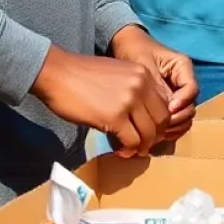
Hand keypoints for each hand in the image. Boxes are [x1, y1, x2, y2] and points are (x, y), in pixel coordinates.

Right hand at [31, 46, 170, 155]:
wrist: (58, 73)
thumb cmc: (83, 75)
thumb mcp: (120, 75)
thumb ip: (135, 89)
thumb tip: (141, 115)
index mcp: (145, 74)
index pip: (165, 104)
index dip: (159, 122)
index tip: (149, 131)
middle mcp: (142, 85)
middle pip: (162, 119)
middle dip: (155, 136)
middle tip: (143, 145)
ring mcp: (130, 101)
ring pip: (149, 132)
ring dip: (142, 146)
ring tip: (131, 150)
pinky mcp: (115, 117)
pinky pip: (132, 140)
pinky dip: (128, 149)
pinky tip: (120, 151)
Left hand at [109, 27, 197, 140]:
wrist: (126, 48)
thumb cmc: (135, 52)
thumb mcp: (144, 65)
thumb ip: (156, 85)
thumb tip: (166, 109)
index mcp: (183, 68)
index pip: (192, 89)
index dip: (183, 101)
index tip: (169, 108)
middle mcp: (184, 83)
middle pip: (191, 108)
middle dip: (176, 119)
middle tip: (158, 127)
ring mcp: (177, 96)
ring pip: (185, 118)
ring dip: (173, 128)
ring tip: (154, 132)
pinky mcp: (168, 106)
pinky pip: (175, 122)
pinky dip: (168, 130)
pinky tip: (153, 133)